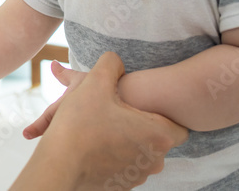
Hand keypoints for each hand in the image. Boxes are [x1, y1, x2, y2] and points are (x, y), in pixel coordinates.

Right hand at [11, 52, 187, 189]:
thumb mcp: (94, 83)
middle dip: (140, 125)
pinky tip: (94, 145)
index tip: (140, 106)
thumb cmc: (80, 125)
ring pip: (141, 153)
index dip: (162, 112)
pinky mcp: (121, 186)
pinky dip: (114, 156)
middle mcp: (154, 160)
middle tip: (116, 113)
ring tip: (102, 128)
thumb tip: (115, 60)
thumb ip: (110, 64)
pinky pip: (125, 166)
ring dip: (127, 141)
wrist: (58, 164)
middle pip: (157, 138)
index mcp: (157, 135)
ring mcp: (138, 177)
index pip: (180, 125)